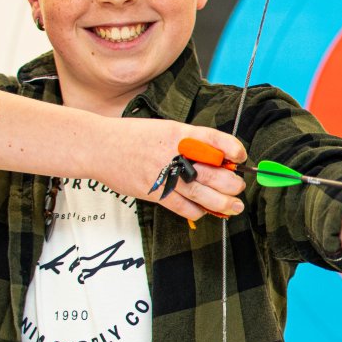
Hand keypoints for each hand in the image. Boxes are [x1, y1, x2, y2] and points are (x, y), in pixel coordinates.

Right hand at [96, 118, 246, 221]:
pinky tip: (205, 210)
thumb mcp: (167, 130)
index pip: (216, 140)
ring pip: (203, 195)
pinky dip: (199, 211)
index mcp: (180, 134)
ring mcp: (165, 175)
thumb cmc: (134, 137)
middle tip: (239, 187)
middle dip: (233, 184)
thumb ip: (192, 142)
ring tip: (235, 206)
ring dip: (224, 203)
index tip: (241, 157)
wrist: (100, 147)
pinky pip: (184, 207)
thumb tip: (220, 159)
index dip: (233, 149)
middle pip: (215, 173)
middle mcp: (175, 154)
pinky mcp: (155, 193)